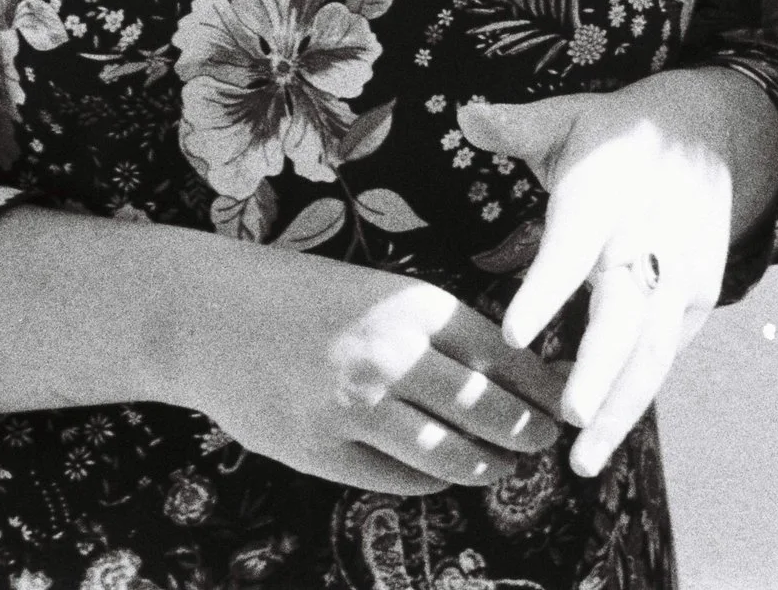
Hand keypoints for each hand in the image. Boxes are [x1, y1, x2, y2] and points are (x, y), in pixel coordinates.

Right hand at [170, 234, 567, 495]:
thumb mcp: (383, 295)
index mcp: (413, 306)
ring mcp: (351, 407)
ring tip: (501, 467)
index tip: (567, 404)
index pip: (503, 358)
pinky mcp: (317, 449)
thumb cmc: (308, 298)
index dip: (542, 389)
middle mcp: (390, 355)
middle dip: (526, 433)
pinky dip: (427, 482)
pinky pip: (393, 478)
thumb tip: (516, 375)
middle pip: (485, 412)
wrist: (210, 313)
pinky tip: (441, 477)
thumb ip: (441, 333)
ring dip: (484, 467)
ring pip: (446, 456)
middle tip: (545, 444)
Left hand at [459, 66, 777, 475]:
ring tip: (582, 459)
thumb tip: (465, 113)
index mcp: (605, 195)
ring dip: (619, 407)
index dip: (546, 290)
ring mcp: (679, 273)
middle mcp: (646, 239)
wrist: (714, 131)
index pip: (572, 247)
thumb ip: (518, 126)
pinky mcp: (697, 296)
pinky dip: (635, 395)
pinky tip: (602, 432)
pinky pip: (664, 355)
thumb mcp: (572, 117)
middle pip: (624, 312)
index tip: (514, 333)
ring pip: (651, 349)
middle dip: (598, 367)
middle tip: (565, 414)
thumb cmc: (620, 133)